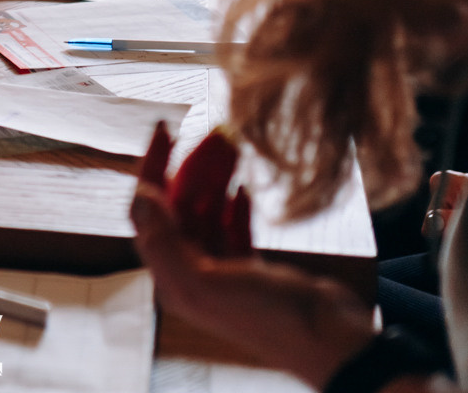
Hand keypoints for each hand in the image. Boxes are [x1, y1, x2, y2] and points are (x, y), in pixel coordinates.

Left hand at [132, 124, 375, 388]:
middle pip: (179, 205)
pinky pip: (231, 226)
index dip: (152, 166)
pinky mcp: (250, 269)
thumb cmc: (267, 316)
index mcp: (173, 277)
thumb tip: (140, 196)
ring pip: (207, 211)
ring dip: (216, 177)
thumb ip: (166, 241)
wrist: (327, 340)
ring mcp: (222, 270)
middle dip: (194, 165)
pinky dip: (234, 204)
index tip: (165, 127)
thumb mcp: (206, 281)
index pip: (147, 210)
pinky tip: (243, 186)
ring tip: (235, 146)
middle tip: (218, 132)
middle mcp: (191, 272)